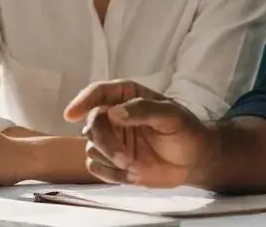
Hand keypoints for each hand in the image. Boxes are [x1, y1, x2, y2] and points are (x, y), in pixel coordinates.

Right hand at [64, 80, 213, 187]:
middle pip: (92, 124)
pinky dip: (109, 173)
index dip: (83, 100)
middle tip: (124, 158)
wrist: (194, 162)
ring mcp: (113, 140)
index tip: (71, 114)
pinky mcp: (112, 163)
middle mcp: (115, 116)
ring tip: (133, 165)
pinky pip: (95, 167)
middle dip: (105, 142)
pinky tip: (130, 173)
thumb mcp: (172, 116)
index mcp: (128, 97)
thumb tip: (113, 112)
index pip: (99, 93)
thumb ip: (144, 110)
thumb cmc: (186, 132)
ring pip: (91, 147)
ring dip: (108, 158)